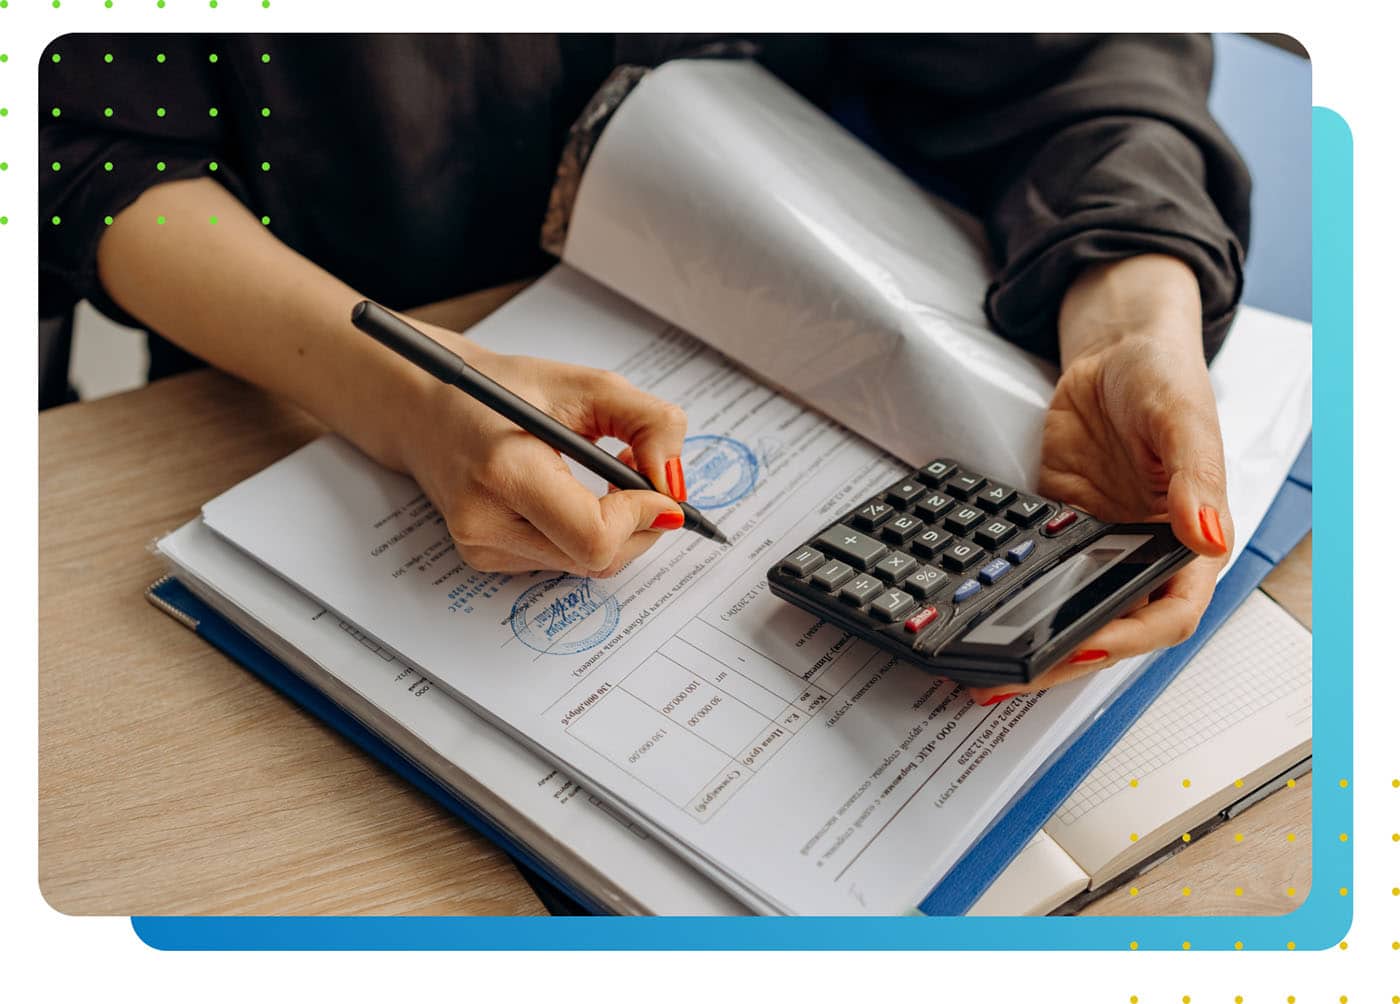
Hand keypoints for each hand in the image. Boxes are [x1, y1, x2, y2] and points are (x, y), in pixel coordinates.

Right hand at [396, 327, 688, 576]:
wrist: (428, 404)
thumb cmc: (505, 388)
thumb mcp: (587, 385)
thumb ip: (649, 424)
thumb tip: (675, 484)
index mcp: (505, 471)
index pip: (595, 536)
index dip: (642, 517)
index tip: (661, 490)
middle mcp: (486, 521)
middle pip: (597, 560)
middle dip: (639, 525)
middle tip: (642, 478)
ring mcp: (481, 547)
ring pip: (585, 565)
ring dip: (615, 530)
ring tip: (608, 481)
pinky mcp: (483, 558)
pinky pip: (561, 561)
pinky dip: (584, 534)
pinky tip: (573, 497)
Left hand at [966, 255, 1231, 704]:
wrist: (1113, 351)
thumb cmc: (1163, 377)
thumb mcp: (1182, 417)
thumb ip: (1194, 477)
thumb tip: (1207, 535)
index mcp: (1191, 542)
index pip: (1168, 614)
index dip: (1127, 639)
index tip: (1084, 648)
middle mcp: (1145, 555)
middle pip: (1111, 629)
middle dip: (1063, 660)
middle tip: (1010, 678)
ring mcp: (1099, 548)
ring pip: (1069, 612)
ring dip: (1033, 644)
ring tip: (984, 670)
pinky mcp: (1059, 532)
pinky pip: (1036, 576)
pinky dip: (1010, 600)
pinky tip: (978, 616)